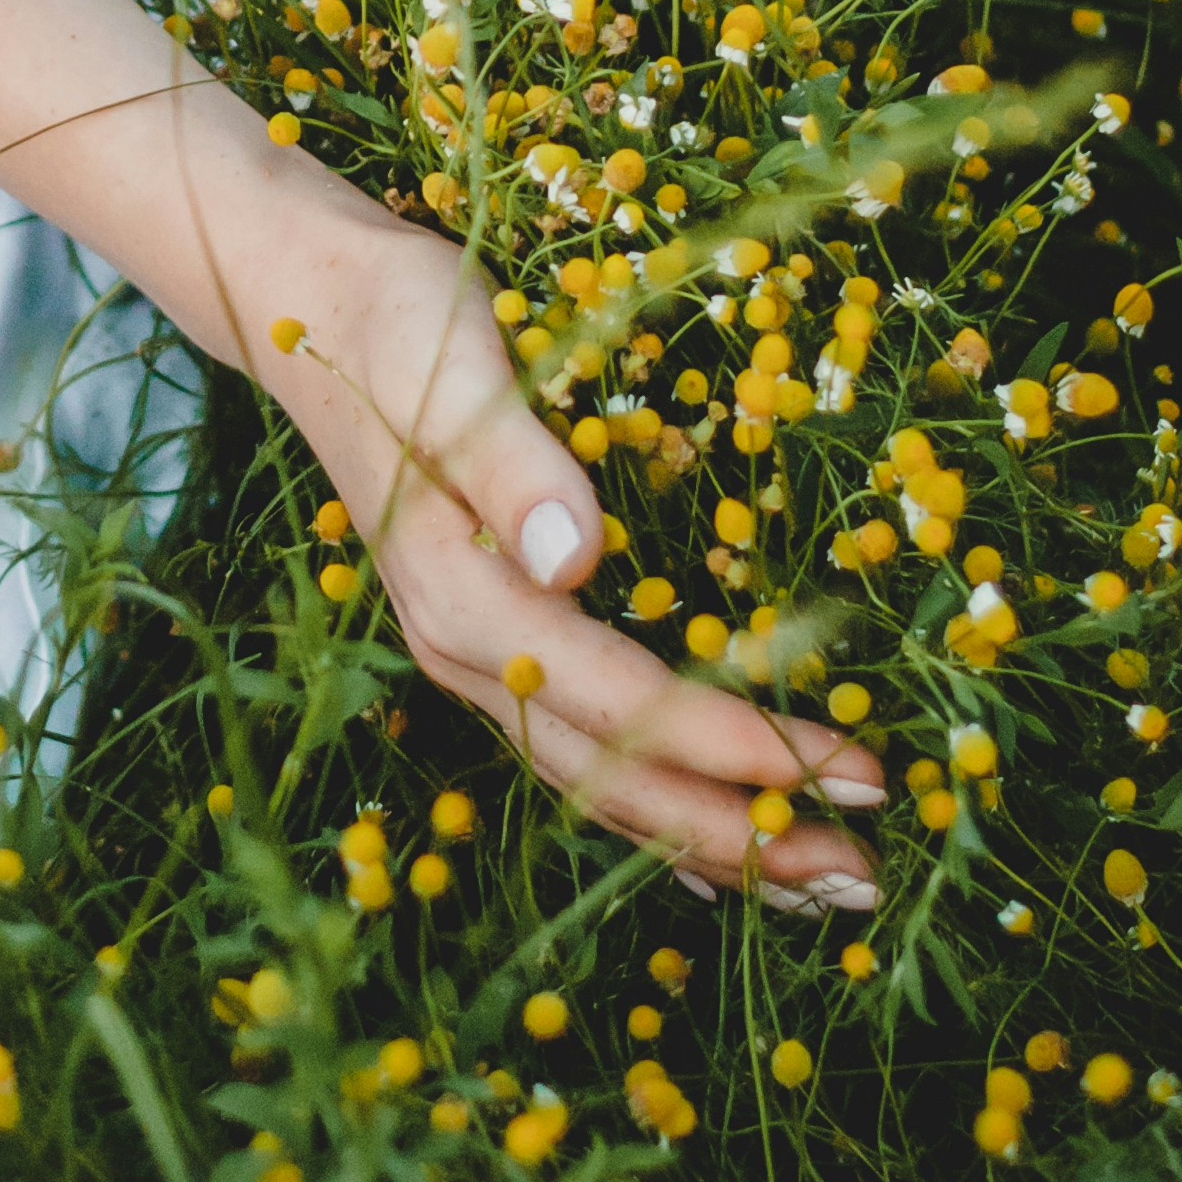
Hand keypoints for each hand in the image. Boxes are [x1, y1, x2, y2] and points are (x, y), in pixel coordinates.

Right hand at [257, 205, 883, 902]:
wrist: (316, 302)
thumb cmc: (400, 325)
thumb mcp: (454, 374)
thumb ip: (512, 465)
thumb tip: (574, 557)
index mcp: (463, 598)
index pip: (625, 702)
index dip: (738, 747)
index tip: (846, 768)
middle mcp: (463, 650)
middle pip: (613, 776)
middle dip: (743, 832)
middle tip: (865, 873)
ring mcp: (470, 653)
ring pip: (598, 780)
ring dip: (710, 835)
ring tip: (818, 879)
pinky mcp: (487, 635)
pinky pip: (579, 750)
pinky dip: (654, 803)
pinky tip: (710, 845)